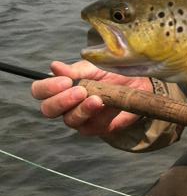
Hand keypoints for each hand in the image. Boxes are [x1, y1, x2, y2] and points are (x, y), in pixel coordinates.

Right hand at [31, 60, 152, 136]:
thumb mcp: (94, 66)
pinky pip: (91, 126)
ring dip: (82, 109)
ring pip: (70, 120)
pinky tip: (108, 105)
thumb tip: (54, 67)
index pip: (40, 91)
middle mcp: (65, 105)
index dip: (47, 88)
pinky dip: (99, 115)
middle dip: (62, 101)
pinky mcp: (95, 128)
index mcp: (60, 87)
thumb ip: (75, 70)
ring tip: (97, 99)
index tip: (65, 81)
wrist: (138, 82)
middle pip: (48, 109)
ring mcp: (79, 118)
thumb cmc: (112, 72)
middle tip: (80, 91)